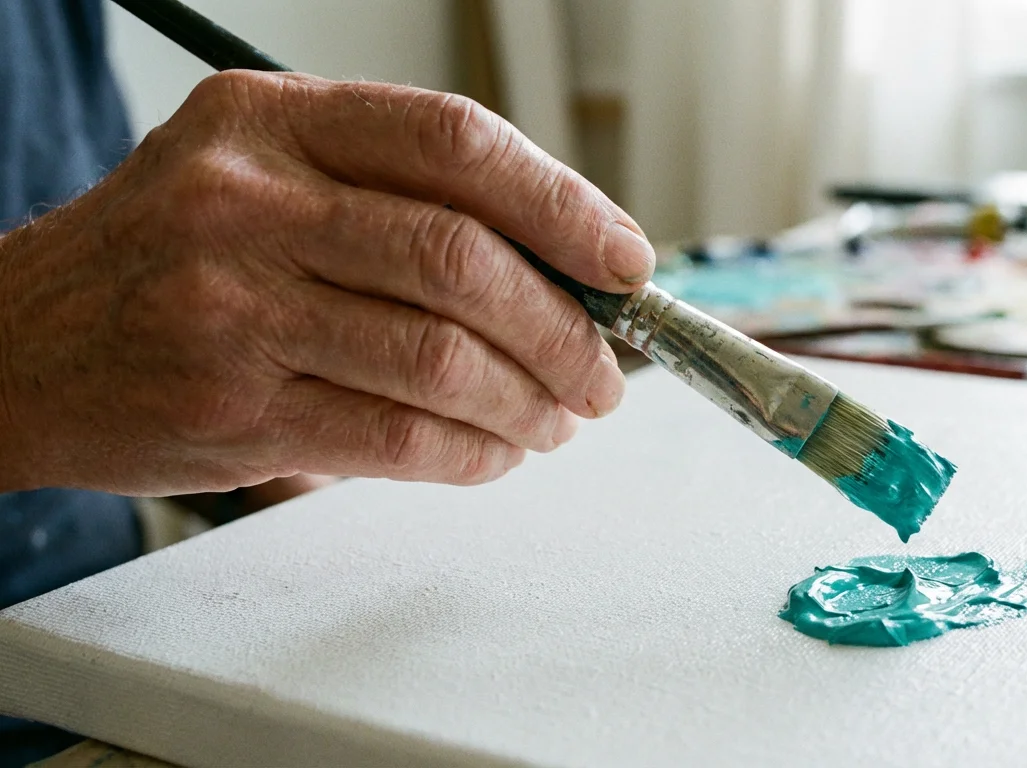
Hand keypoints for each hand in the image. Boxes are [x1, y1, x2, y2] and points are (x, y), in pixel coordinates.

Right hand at [0, 72, 653, 494]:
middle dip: (562, 328)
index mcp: (272, 121)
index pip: (455, 142)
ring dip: (528, 401)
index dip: (563, 204)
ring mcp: (232, 306)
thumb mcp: (261, 178)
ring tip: (558, 419)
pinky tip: (496, 453)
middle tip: (602, 371)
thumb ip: (391, 199)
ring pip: (439, 356)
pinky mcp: (229, 406)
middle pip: (460, 258)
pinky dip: (470, 453)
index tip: (623, 259)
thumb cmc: (168, 261)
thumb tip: (559, 264)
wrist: (19, 346)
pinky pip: (393, 435)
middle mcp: (248, 200)